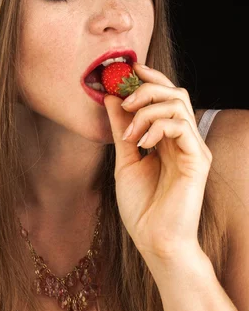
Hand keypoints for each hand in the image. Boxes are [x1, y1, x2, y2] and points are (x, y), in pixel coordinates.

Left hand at [103, 62, 212, 263]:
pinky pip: (181, 125)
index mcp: (167, 139)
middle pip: (175, 93)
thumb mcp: (124, 161)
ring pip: (178, 104)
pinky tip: (142, 143)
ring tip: (129, 133)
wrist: (154, 241)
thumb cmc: (141, 207)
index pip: (165, 97)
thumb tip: (111, 98)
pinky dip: (157, 126)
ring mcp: (193, 148)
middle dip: (147, 88)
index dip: (149, 79)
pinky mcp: (198, 159)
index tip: (127, 70)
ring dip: (147, 110)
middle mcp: (183, 139)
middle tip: (123, 99)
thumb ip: (121, 129)